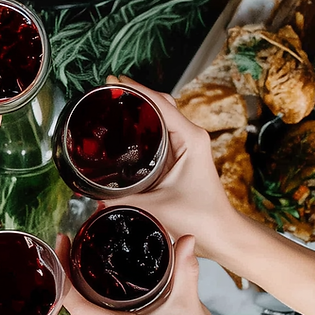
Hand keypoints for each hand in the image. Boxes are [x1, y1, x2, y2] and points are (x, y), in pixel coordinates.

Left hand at [62, 234, 279, 314]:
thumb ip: (185, 268)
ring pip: (84, 314)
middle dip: (66, 274)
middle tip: (70, 243)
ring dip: (76, 288)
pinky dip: (90, 300)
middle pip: (73, 306)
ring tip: (78, 258)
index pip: (74, 303)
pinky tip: (96, 283)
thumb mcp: (189, 303)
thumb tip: (184, 239)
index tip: (64, 243)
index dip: (63, 271)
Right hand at [107, 76, 239, 257]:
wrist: (221, 233)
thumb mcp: (156, 207)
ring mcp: (188, 144)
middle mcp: (192, 136)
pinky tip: (126, 130)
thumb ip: (122, 201)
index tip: (112, 81)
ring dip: (140, 108)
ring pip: (162, 115)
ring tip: (113, 105)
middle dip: (134, 94)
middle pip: (161, 103)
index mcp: (191, 139)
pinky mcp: (183, 155)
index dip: (136, 89)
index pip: (161, 103)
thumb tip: (94, 198)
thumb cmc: (201, 218)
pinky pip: (162, 131)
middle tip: (107, 92)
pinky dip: (145, 125)